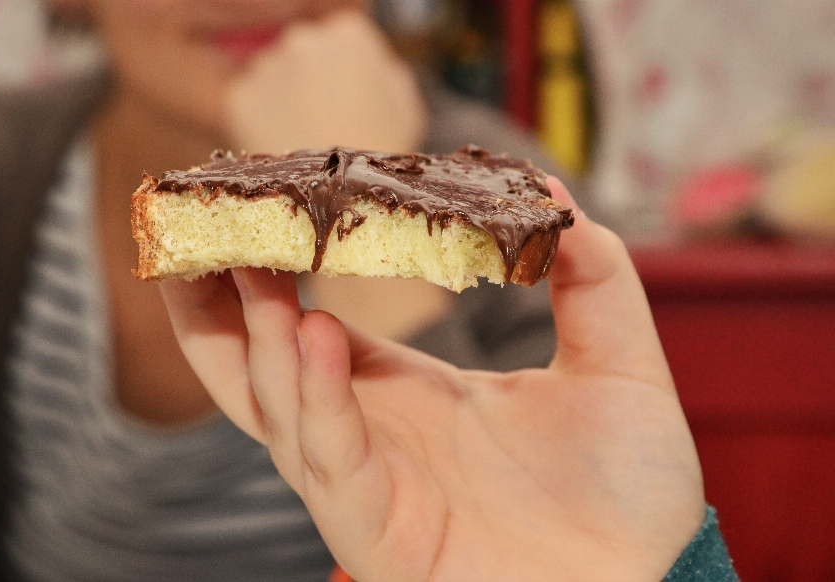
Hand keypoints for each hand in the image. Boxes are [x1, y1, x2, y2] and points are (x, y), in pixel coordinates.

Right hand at [160, 178, 704, 580]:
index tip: (251, 204)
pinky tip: (316, 334)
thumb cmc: (622, 488)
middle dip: (211, 306)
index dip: (269, 272)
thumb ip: (591, 277)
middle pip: (256, 368)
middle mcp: (366, 433)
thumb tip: (551, 191)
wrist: (648, 581)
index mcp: (400, 391)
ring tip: (254, 266)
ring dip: (259, 338)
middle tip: (191, 227)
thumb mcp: (613, 363)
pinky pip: (333, 462)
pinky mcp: (377, 534)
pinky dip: (319, 398)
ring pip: (279, 410)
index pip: (306, 324)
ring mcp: (365, 484)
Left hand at [225, 9, 426, 153]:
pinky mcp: (239, 97)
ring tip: (304, 138)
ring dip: (283, 100)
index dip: (346, 71)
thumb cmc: (381, 156)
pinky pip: (249, 106)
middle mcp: (304, 39)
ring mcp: (267, 66)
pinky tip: (283, 146)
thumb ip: (385, 70)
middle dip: (311, 78)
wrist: (339, 196)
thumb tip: (368, 64)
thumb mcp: (407, 107)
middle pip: (303, 52)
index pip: (341, 38)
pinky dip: (260, 124)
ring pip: (272, 78)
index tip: (349, 98)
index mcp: (349, 34)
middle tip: (325, 120)